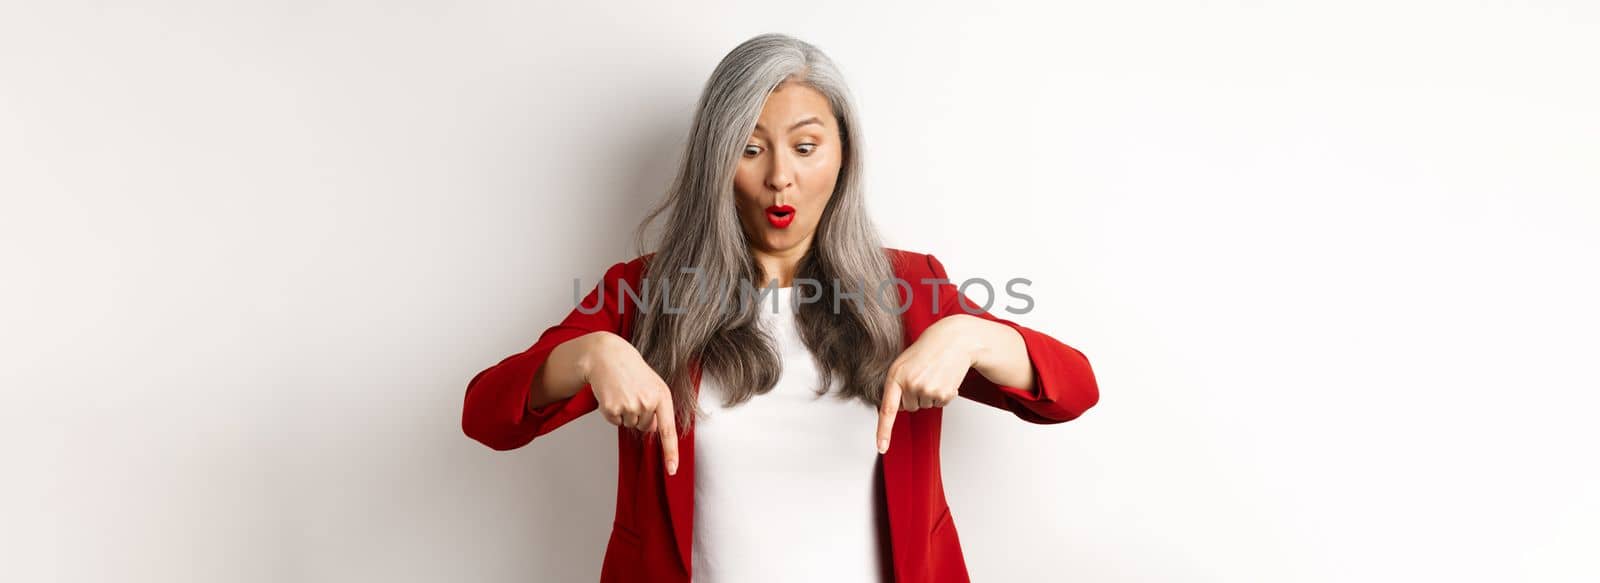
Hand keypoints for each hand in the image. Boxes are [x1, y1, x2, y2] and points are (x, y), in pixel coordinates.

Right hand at [581, 332, 680, 474]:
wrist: (608, 356)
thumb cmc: (632, 370)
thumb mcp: (653, 385)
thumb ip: (658, 407)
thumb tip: (653, 430)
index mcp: (662, 396)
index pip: (668, 430)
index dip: (670, 452)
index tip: (672, 470)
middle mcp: (647, 403)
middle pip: (645, 427)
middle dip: (639, 414)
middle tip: (632, 393)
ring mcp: (629, 406)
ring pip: (629, 425)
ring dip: (625, 412)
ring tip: (622, 392)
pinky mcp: (612, 409)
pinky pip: (615, 422)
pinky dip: (612, 412)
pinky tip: (612, 395)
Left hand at [876, 315, 980, 452]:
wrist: (954, 339)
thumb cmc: (928, 350)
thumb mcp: (904, 363)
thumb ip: (896, 384)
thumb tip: (898, 408)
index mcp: (895, 376)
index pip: (887, 410)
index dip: (883, 431)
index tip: (882, 447)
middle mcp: (910, 385)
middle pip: (910, 407)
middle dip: (916, 395)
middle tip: (924, 375)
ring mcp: (927, 390)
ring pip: (925, 405)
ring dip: (930, 393)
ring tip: (934, 373)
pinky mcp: (944, 394)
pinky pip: (940, 404)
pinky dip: (943, 394)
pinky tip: (944, 377)